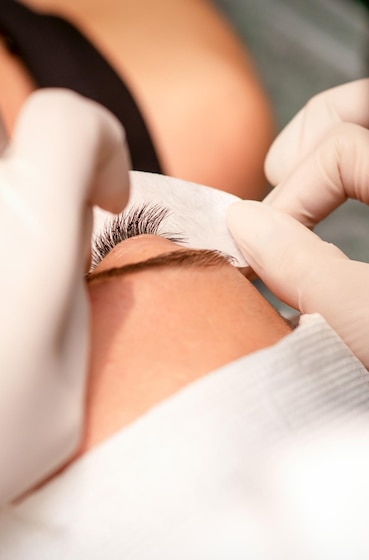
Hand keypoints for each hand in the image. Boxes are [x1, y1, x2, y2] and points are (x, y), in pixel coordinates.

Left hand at [0, 89, 129, 504]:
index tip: (106, 199)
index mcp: (31, 234)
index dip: (102, 146)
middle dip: (40, 197)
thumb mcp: (68, 377)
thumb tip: (66, 236)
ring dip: (3, 227)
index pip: (67, 120)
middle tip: (40, 270)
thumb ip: (70, 286)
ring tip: (2, 297)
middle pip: (11, 153)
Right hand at [227, 78, 368, 403]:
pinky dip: (349, 177)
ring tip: (292, 185)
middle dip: (309, 138)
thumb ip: (301, 268)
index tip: (266, 249)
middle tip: (273, 176)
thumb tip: (241, 224)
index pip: (344, 150)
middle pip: (364, 109)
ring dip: (327, 152)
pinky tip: (326, 208)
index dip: (292, 196)